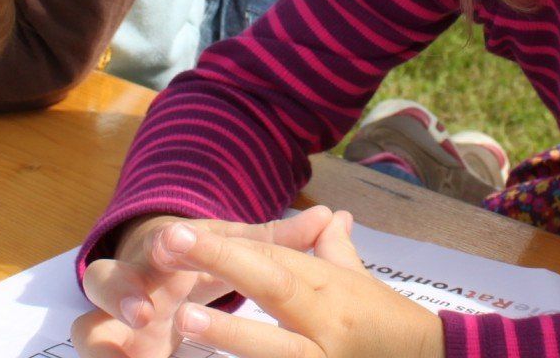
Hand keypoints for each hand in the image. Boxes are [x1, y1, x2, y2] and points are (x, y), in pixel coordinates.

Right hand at [73, 206, 339, 357]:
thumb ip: (277, 238)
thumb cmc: (197, 257)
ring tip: (124, 353)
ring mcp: (115, 319)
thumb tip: (335, 216)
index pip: (153, 242)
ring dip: (100, 337)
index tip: (171, 245)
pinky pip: (96, 353)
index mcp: (161, 250)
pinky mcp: (114, 347)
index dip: (161, 245)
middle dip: (120, 291)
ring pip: (87, 324)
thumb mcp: (233, 246)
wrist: (154, 270)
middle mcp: (131, 281)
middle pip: (104, 279)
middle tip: (144, 311)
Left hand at [164, 213, 443, 357]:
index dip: (227, 249)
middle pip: (274, 291)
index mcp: (332, 291)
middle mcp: (329, 327)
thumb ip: (334, 251)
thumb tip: (331, 215)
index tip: (180, 234)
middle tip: (171, 255)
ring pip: (276, 352)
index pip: (275, 262)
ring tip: (184, 321)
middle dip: (224, 268)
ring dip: (231, 336)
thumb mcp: (361, 283)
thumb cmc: (388, 323)